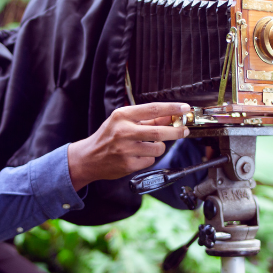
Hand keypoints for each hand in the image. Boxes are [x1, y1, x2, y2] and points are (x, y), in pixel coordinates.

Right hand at [67, 102, 190, 190]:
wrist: (88, 158)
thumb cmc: (107, 137)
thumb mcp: (123, 122)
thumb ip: (146, 119)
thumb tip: (169, 116)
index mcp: (122, 116)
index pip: (153, 109)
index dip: (172, 108)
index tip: (184, 108)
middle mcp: (123, 131)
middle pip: (159, 131)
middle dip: (176, 131)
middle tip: (184, 130)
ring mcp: (125, 149)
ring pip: (158, 148)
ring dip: (160, 146)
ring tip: (152, 145)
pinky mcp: (128, 165)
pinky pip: (150, 160)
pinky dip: (149, 157)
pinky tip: (138, 155)